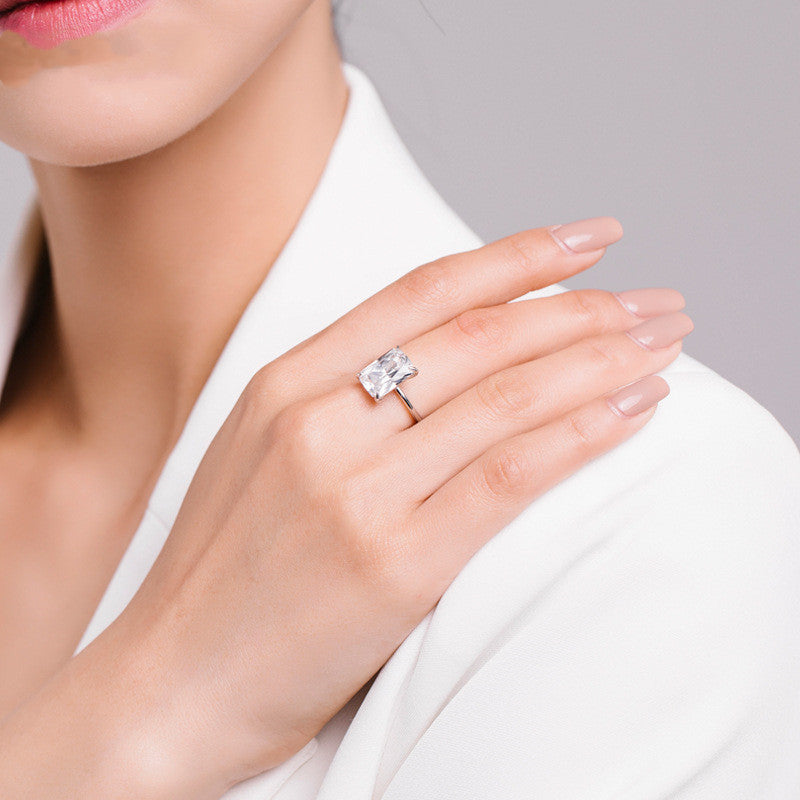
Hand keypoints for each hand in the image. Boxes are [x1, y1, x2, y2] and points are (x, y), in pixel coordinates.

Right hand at [86, 219, 691, 794]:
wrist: (171, 683)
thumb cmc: (220, 572)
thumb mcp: (258, 453)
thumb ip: (338, 401)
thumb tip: (444, 365)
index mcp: (283, 384)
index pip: (424, 290)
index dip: (517, 256)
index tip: (589, 239)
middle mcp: (318, 422)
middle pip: (480, 336)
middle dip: (583, 308)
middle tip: (652, 300)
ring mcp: (354, 491)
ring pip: (507, 396)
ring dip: (601, 361)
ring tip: (662, 345)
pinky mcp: (391, 564)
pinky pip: (509, 475)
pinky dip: (583, 435)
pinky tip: (635, 410)